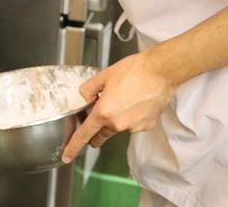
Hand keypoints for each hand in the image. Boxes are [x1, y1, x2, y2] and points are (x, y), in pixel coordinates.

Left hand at [61, 50, 177, 162]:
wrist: (160, 72)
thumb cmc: (133, 71)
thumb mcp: (103, 76)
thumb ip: (88, 89)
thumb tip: (86, 98)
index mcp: (104, 112)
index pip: (84, 134)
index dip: (73, 146)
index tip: (67, 156)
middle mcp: (118, 124)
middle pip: (101, 133)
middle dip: (96, 130)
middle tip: (97, 116)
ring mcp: (134, 127)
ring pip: (118, 126)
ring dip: (116, 118)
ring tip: (124, 97)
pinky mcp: (146, 126)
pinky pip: (133, 124)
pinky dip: (131, 116)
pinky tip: (136, 101)